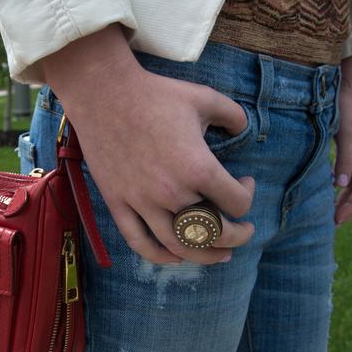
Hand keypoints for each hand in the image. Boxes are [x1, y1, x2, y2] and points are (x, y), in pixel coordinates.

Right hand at [42, 24, 255, 264]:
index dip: (248, 194)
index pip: (237, 203)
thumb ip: (234, 116)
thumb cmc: (156, 95)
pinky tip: (176, 257)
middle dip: (237, 236)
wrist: (103, 94)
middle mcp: (172, 193)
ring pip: (180, 246)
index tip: (245, 182)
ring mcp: (142, 202)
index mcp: (198, 168)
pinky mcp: (118, 204)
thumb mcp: (205, 98)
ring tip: (220, 254)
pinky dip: (160, 257)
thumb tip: (245, 130)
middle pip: (215, 232)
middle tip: (245, 231)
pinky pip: (140, 242)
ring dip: (206, 255)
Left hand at [333, 52, 351, 225]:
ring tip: (331, 213)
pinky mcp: (350, 150)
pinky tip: (329, 193)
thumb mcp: (346, 134)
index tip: (337, 219)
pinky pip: (347, 174)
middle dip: (348, 207)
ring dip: (344, 199)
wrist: (349, 88)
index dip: (351, 206)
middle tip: (332, 223)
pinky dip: (339, 187)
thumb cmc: (348, 109)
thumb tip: (340, 186)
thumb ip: (344, 159)